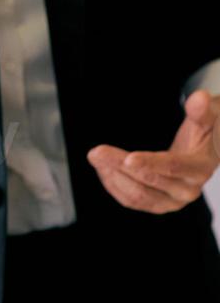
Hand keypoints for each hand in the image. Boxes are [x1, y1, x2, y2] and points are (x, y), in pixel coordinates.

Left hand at [86, 90, 219, 213]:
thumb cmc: (204, 134)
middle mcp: (187, 191)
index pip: (172, 167)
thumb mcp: (207, 118)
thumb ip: (202, 110)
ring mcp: (171, 201)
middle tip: (96, 152)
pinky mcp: (158, 205)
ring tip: (96, 158)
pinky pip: (133, 201)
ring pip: (138, 196)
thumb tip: (199, 98)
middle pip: (148, 181)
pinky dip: (114, 185)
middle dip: (119, 166)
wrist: (206, 154)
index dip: (149, 163)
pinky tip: (103, 169)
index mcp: (199, 168)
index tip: (127, 158)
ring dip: (113, 177)